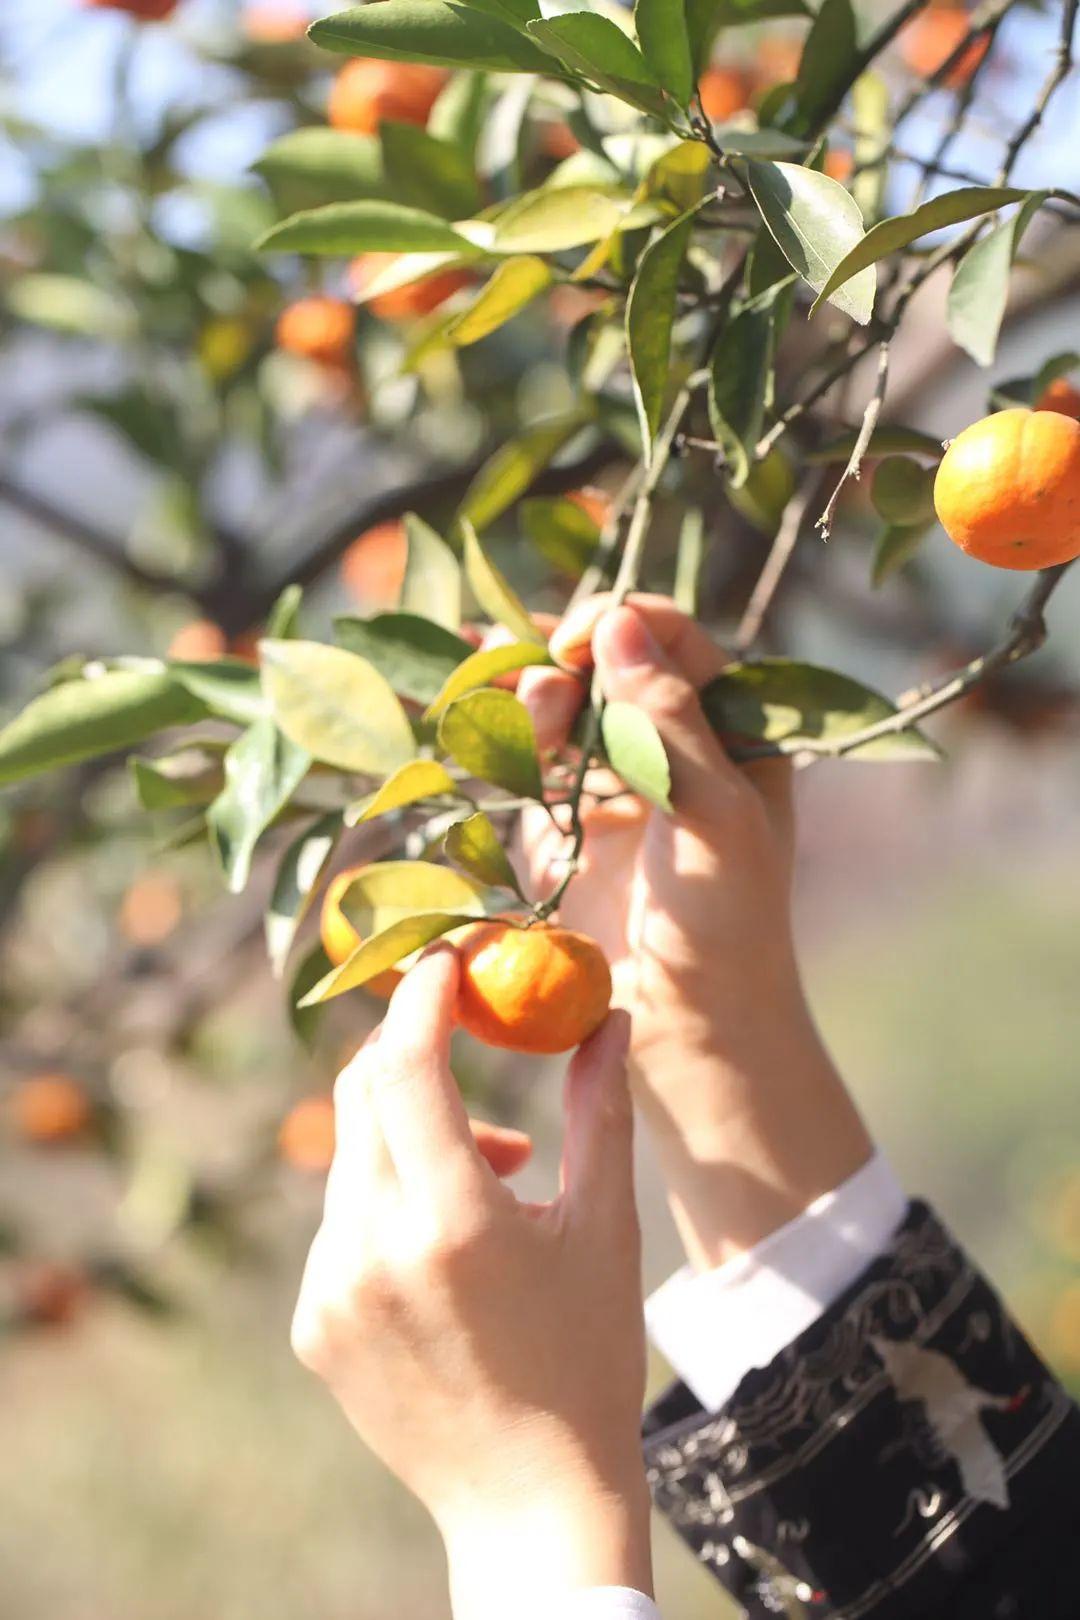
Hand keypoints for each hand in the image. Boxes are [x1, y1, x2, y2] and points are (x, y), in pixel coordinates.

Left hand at [290, 946, 651, 1618]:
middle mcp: (372, 1251)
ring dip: (412, 1133)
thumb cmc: (588, 1358)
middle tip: (467, 1034)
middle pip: (363, 1094)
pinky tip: (449, 1246)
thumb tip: (610, 1018)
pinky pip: (339, 1221)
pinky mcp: (312, 1322)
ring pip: (352, 1157)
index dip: (422, 998)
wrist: (529, 1502)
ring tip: (494, 1174)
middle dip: (413, 1049)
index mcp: (452, 1223)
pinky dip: (387, 1199)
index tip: (450, 961)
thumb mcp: (605, 1228)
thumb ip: (601, 1109)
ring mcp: (330, 1291)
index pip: (404, 1065)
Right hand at [518, 595, 871, 1268]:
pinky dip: (497, 736)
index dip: (624, 624)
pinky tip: (469, 717)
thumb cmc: (726, 923)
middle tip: (552, 703)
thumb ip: (667, 720)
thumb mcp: (715, 815)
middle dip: (567, 665)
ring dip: (533, 700)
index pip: (673, 640)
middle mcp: (670, 744)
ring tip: (532, 732)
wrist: (688, 1028)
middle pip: (604, 662)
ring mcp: (611, 783)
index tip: (580, 641)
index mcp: (732, 729)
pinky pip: (523, 760)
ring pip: (558, 704)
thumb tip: (619, 621)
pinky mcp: (558, 825)